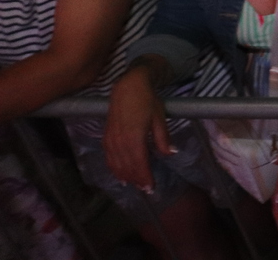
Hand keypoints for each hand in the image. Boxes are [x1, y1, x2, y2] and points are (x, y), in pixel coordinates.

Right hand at [103, 68, 172, 192]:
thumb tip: (171, 154)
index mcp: (135, 137)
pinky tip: (120, 175)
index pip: (139, 163)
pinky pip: (109, 159)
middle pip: (127, 167)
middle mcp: (120, 141)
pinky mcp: (106, 138)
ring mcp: (111, 140)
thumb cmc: (147, 100)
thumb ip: (163, 138)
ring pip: (117, 165)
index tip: (151, 188)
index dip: (145, 177)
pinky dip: (115, 169)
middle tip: (146, 190)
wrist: (127, 87)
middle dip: (137, 180)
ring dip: (126, 176)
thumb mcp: (159, 118)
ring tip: (135, 185)